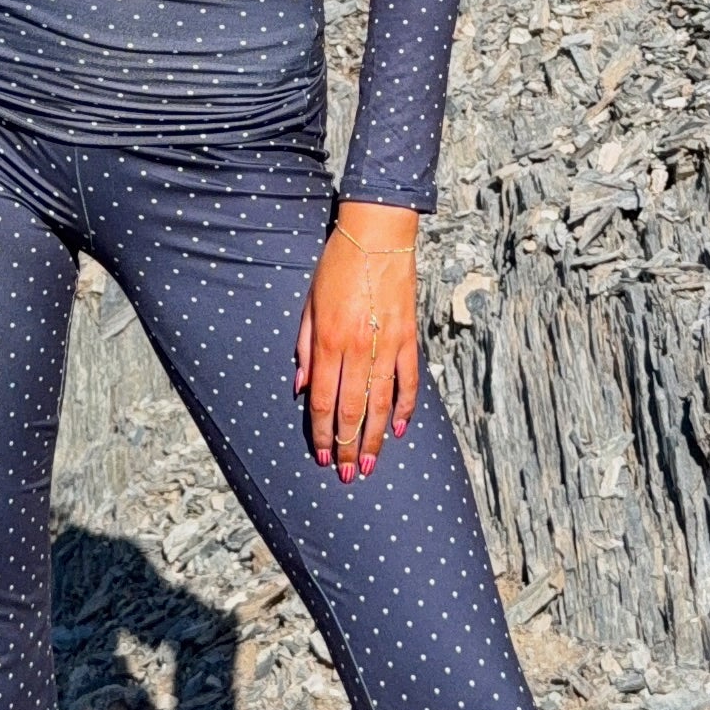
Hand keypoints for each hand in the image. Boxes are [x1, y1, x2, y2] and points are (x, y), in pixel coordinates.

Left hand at [295, 203, 419, 479]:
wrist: (377, 235)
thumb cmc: (337, 266)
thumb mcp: (309, 303)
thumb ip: (304, 347)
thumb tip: (300, 387)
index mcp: (329, 340)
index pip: (322, 400)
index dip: (320, 433)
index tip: (320, 456)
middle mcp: (358, 348)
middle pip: (350, 409)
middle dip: (346, 445)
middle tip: (345, 474)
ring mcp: (387, 344)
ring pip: (381, 403)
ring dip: (374, 437)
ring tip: (369, 464)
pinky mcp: (409, 336)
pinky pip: (409, 380)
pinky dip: (405, 406)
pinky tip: (399, 429)